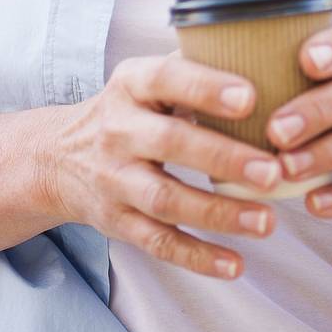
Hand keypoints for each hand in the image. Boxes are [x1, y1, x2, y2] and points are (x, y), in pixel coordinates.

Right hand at [42, 52, 285, 279]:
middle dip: (224, 158)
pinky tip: (236, 264)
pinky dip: (197, 256)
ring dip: (219, 213)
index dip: (206, 88)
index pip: (166, 78)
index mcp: (131, 84)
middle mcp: (118, 130)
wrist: (58, 158)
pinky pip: (158, 242)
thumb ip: (193, 72)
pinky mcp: (117, 221)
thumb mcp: (146, 80)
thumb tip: (266, 66)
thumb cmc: (129, 111)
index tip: (250, 98)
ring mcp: (114, 179)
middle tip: (272, 171)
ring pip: (166, 199)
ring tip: (267, 221)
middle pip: (170, 142)